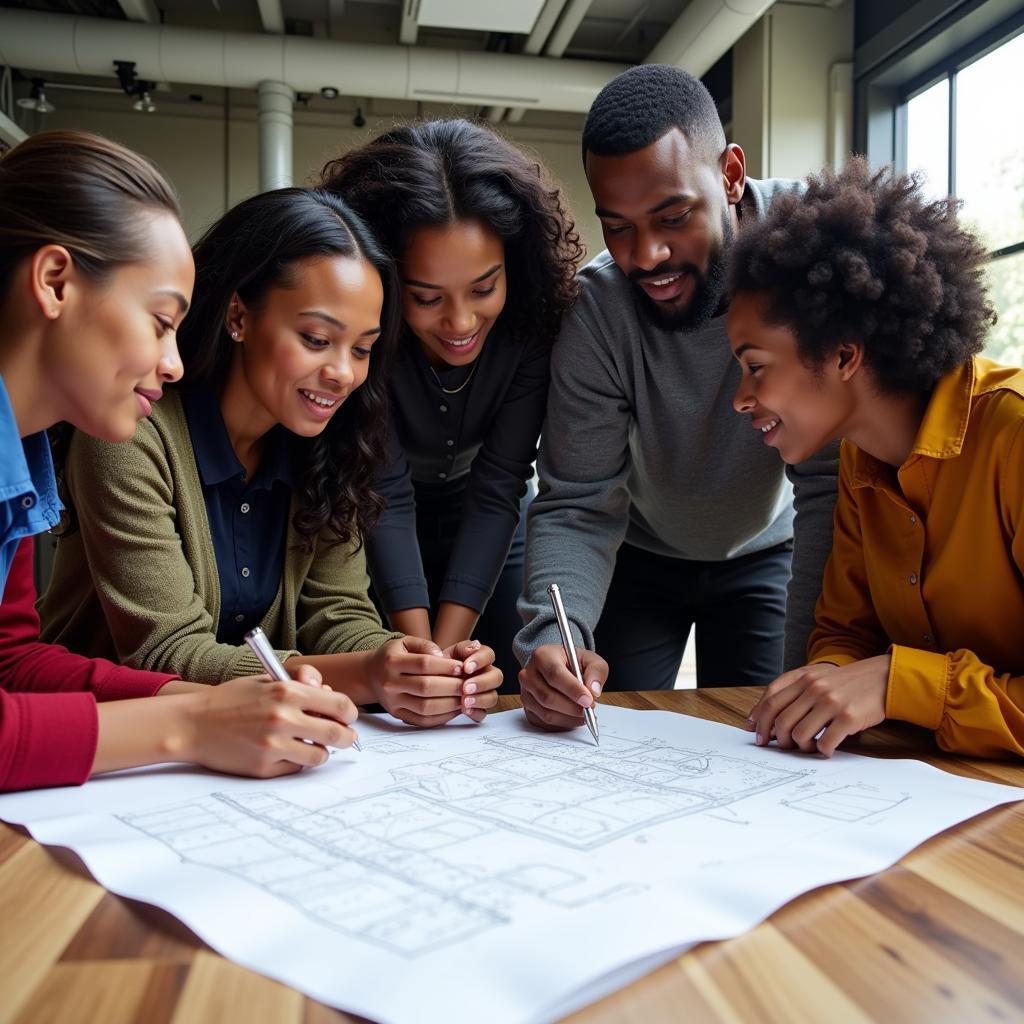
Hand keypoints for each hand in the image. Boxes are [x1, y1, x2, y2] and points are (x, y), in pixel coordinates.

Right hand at [184, 668, 359, 776]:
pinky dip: (296, 761)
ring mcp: (274, 745)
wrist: (191, 724)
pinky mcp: (264, 767)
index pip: (340, 705)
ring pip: (320, 756)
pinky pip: (296, 767)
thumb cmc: (231, 700)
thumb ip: (301, 682)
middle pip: (338, 734)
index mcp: (287, 692)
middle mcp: (283, 718)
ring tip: (309, 743)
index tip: (346, 717)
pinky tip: (283, 751)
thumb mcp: (267, 679)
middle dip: (345, 736)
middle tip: (342, 737)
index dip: (349, 713)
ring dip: (319, 750)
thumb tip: (329, 695)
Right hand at [365, 636, 467, 727]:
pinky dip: (442, 717)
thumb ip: (425, 645)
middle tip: (469, 684)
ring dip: (450, 704)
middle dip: (452, 686)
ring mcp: (393, 702)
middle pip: (425, 687)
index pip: (423, 664)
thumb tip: (443, 655)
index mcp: (392, 661)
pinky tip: (454, 709)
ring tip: (466, 698)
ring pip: (425, 707)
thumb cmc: (392, 656)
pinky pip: (423, 720)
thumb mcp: (405, 642)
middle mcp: (390, 683)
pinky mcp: (398, 715)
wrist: (370, 675)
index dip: (445, 666)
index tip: (462, 667)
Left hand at [441, 639, 502, 722]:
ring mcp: (483, 692)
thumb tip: (474, 646)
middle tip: (466, 687)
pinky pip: (483, 713)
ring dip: (480, 699)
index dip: (480, 661)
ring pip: (492, 696)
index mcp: (479, 658)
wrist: (428, 681)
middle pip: (496, 677)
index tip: (466, 667)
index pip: (489, 655)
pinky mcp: (477, 708)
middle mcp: (485, 675)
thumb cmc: (439, 666)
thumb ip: (462, 648)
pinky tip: (465, 710)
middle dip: (482, 682)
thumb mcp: (448, 653)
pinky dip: (475, 712)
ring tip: (464, 701)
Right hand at [519, 643, 607, 730]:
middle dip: (572, 707)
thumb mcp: (590, 659)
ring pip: (546, 713)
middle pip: (548, 697)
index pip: (555, 675)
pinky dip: (564, 723)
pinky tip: (574, 717)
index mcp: (542, 656)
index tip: (588, 700)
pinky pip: (545, 723)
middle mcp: (529, 675)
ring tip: (584, 712)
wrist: (558, 666)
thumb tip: (593, 691)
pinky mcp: (528, 709)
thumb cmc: (573, 662)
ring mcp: (525, 693)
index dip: (572, 690)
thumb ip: (595, 671)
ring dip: (569, 717)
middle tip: (590, 708)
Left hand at [747, 656, 889, 756]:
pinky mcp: (847, 717)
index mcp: (803, 677)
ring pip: (800, 734)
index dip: (760, 719)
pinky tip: (826, 749)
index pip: (771, 700)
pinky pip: (825, 743)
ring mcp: (830, 702)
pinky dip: (822, 751)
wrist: (882, 678)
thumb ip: (793, 691)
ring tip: (809, 746)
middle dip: (778, 739)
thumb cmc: (845, 682)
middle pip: (781, 720)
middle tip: (783, 746)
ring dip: (801, 747)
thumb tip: (763, 716)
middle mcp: (814, 688)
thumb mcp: (817, 677)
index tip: (756, 733)